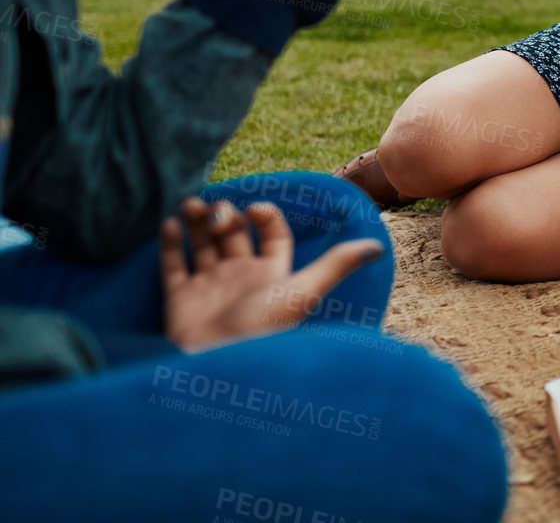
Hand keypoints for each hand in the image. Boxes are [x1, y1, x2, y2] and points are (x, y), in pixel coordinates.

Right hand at [160, 196, 384, 351]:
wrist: (216, 368)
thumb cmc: (263, 330)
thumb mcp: (303, 292)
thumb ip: (336, 265)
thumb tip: (378, 246)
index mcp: (273, 275)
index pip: (274, 235)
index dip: (267, 216)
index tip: (256, 208)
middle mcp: (243, 279)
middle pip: (236, 235)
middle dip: (226, 215)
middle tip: (218, 210)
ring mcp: (211, 288)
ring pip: (204, 245)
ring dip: (197, 221)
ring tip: (189, 204)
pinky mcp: (181, 300)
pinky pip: (174, 266)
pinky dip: (171, 243)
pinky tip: (170, 222)